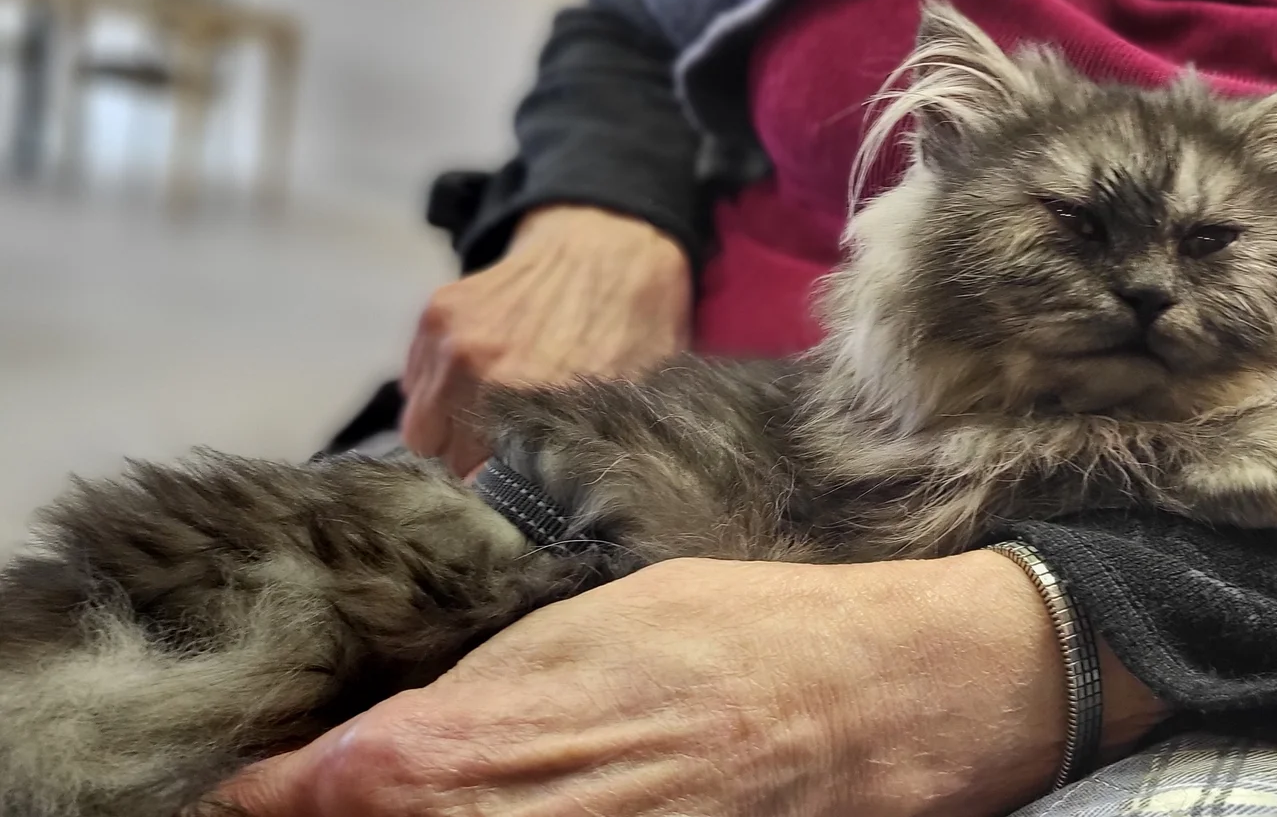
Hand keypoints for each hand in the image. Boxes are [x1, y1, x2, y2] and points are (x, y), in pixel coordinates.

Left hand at [213, 553, 1166, 816]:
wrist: (893, 694)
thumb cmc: (750, 635)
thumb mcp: (602, 617)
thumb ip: (482, 685)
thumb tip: (370, 742)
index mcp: (514, 723)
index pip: (341, 784)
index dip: (275, 795)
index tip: (246, 787)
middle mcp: (543, 812)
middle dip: (332, 814)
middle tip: (296, 800)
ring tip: (407, 801)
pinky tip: (501, 815)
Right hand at [402, 205, 692, 476]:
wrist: (614, 242)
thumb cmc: (638, 327)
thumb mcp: (637, 402)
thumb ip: (595, 456)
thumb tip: (587, 513)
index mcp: (540, 404)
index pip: (491, 492)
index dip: (507, 500)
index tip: (520, 496)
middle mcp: (485, 375)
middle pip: (449, 465)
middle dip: (477, 466)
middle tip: (510, 453)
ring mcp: (453, 343)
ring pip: (421, 431)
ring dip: (449, 433)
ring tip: (493, 418)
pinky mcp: (436, 316)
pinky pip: (414, 387)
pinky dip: (437, 392)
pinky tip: (481, 379)